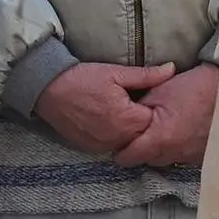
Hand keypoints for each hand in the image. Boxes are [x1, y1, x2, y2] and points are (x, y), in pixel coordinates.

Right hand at [36, 60, 163, 160]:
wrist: (47, 89)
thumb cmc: (82, 78)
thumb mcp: (116, 73)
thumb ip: (146, 75)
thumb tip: (171, 69)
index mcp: (127, 119)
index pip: (155, 121)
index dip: (155, 109)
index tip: (149, 99)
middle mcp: (117, 138)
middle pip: (143, 136)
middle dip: (144, 123)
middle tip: (136, 105)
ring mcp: (102, 146)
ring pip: (128, 143)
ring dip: (129, 131)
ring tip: (122, 113)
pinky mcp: (91, 149)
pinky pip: (112, 146)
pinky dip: (115, 137)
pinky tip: (109, 121)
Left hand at [112, 61, 218, 168]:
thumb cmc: (194, 88)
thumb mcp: (159, 92)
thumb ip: (138, 110)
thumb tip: (126, 121)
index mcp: (160, 139)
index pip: (129, 157)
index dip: (120, 149)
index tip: (118, 142)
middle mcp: (175, 154)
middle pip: (147, 159)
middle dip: (140, 148)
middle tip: (139, 132)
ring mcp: (192, 158)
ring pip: (165, 159)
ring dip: (160, 149)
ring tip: (162, 131)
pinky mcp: (204, 157)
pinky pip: (183, 158)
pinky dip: (178, 149)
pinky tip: (180, 134)